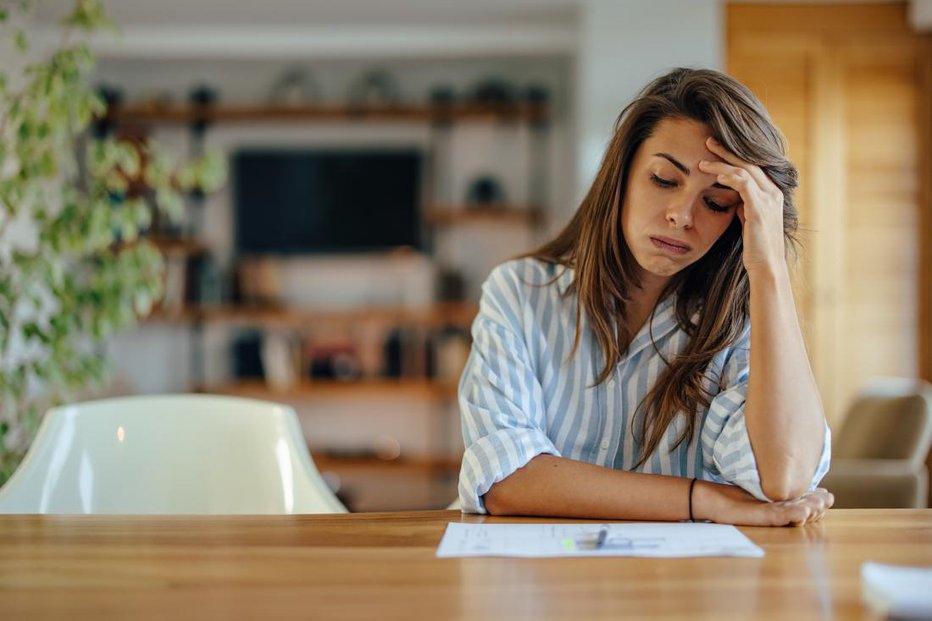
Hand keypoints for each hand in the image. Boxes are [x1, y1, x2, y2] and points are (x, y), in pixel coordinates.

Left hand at [694, 480, 833, 526]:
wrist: (708, 499)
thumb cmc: (731, 491)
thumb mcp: (757, 481)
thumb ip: (773, 474)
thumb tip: (790, 458)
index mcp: (776, 505)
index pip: (802, 504)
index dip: (816, 501)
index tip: (827, 494)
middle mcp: (774, 513)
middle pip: (803, 511)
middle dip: (817, 505)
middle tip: (827, 498)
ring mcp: (766, 516)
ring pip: (794, 515)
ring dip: (810, 510)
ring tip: (822, 502)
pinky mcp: (757, 518)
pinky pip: (778, 517)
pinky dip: (792, 515)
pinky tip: (803, 509)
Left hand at [697, 137, 786, 274]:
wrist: (766, 266)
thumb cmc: (755, 246)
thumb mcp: (749, 219)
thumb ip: (745, 204)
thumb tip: (733, 194)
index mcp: (772, 193)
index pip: (752, 166)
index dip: (733, 156)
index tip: (715, 148)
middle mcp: (774, 192)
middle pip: (749, 162)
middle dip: (727, 151)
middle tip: (708, 141)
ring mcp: (769, 199)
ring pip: (744, 171)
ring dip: (721, 163)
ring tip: (702, 161)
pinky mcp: (760, 209)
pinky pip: (744, 185)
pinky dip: (729, 177)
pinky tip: (715, 176)